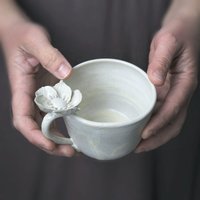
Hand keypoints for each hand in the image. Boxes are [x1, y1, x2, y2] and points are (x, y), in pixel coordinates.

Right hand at [1, 21, 74, 155]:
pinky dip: (60, 125)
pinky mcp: (46, 94)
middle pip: (35, 128)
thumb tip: (67, 73)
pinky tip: (72, 131)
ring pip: (44, 124)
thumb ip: (49, 55)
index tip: (50, 145)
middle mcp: (28, 97)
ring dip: (57, 138)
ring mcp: (37, 97)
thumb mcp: (35, 40)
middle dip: (50, 143)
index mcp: (21, 89)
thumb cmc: (22, 36)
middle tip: (70, 152)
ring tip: (74, 148)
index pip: (22, 119)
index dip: (34, 135)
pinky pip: (51, 114)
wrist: (19, 34)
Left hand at [135, 17, 198, 152]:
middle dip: (157, 138)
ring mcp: (174, 94)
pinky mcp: (165, 93)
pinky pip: (159, 112)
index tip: (144, 134)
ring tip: (135, 143)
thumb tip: (154, 82)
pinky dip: (150, 122)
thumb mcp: (168, 42)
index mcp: (185, 82)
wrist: (182, 31)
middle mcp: (180, 92)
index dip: (159, 123)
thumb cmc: (176, 34)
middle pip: (172, 123)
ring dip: (154, 134)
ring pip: (167, 121)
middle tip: (137, 148)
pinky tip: (138, 126)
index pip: (173, 109)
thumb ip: (161, 60)